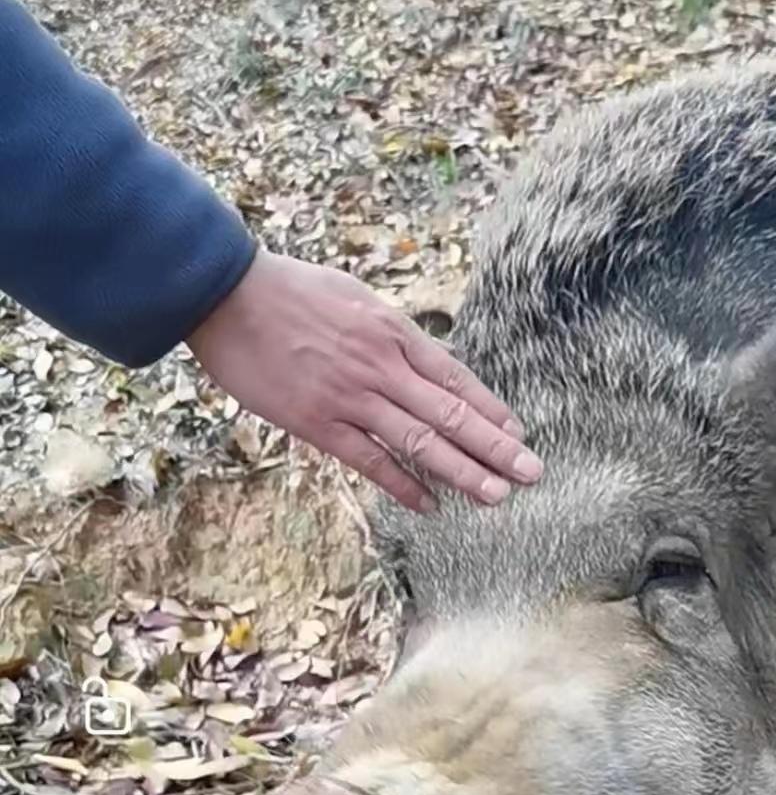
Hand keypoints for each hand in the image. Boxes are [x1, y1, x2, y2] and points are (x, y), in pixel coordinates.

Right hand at [186, 249, 542, 512]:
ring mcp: (350, 397)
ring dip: (462, 472)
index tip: (518, 434)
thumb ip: (390, 334)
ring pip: (420, 442)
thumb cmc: (290, 290)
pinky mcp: (317, 422)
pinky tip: (429, 505)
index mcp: (393, 332)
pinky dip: (404, 485)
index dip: (491, 410)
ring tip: (497, 496)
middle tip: (532, 473)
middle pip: (451, 415)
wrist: (225, 294)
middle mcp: (381, 367)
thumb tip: (423, 362)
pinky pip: (370, 461)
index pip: (456, 380)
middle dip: (496, 447)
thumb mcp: (355, 298)